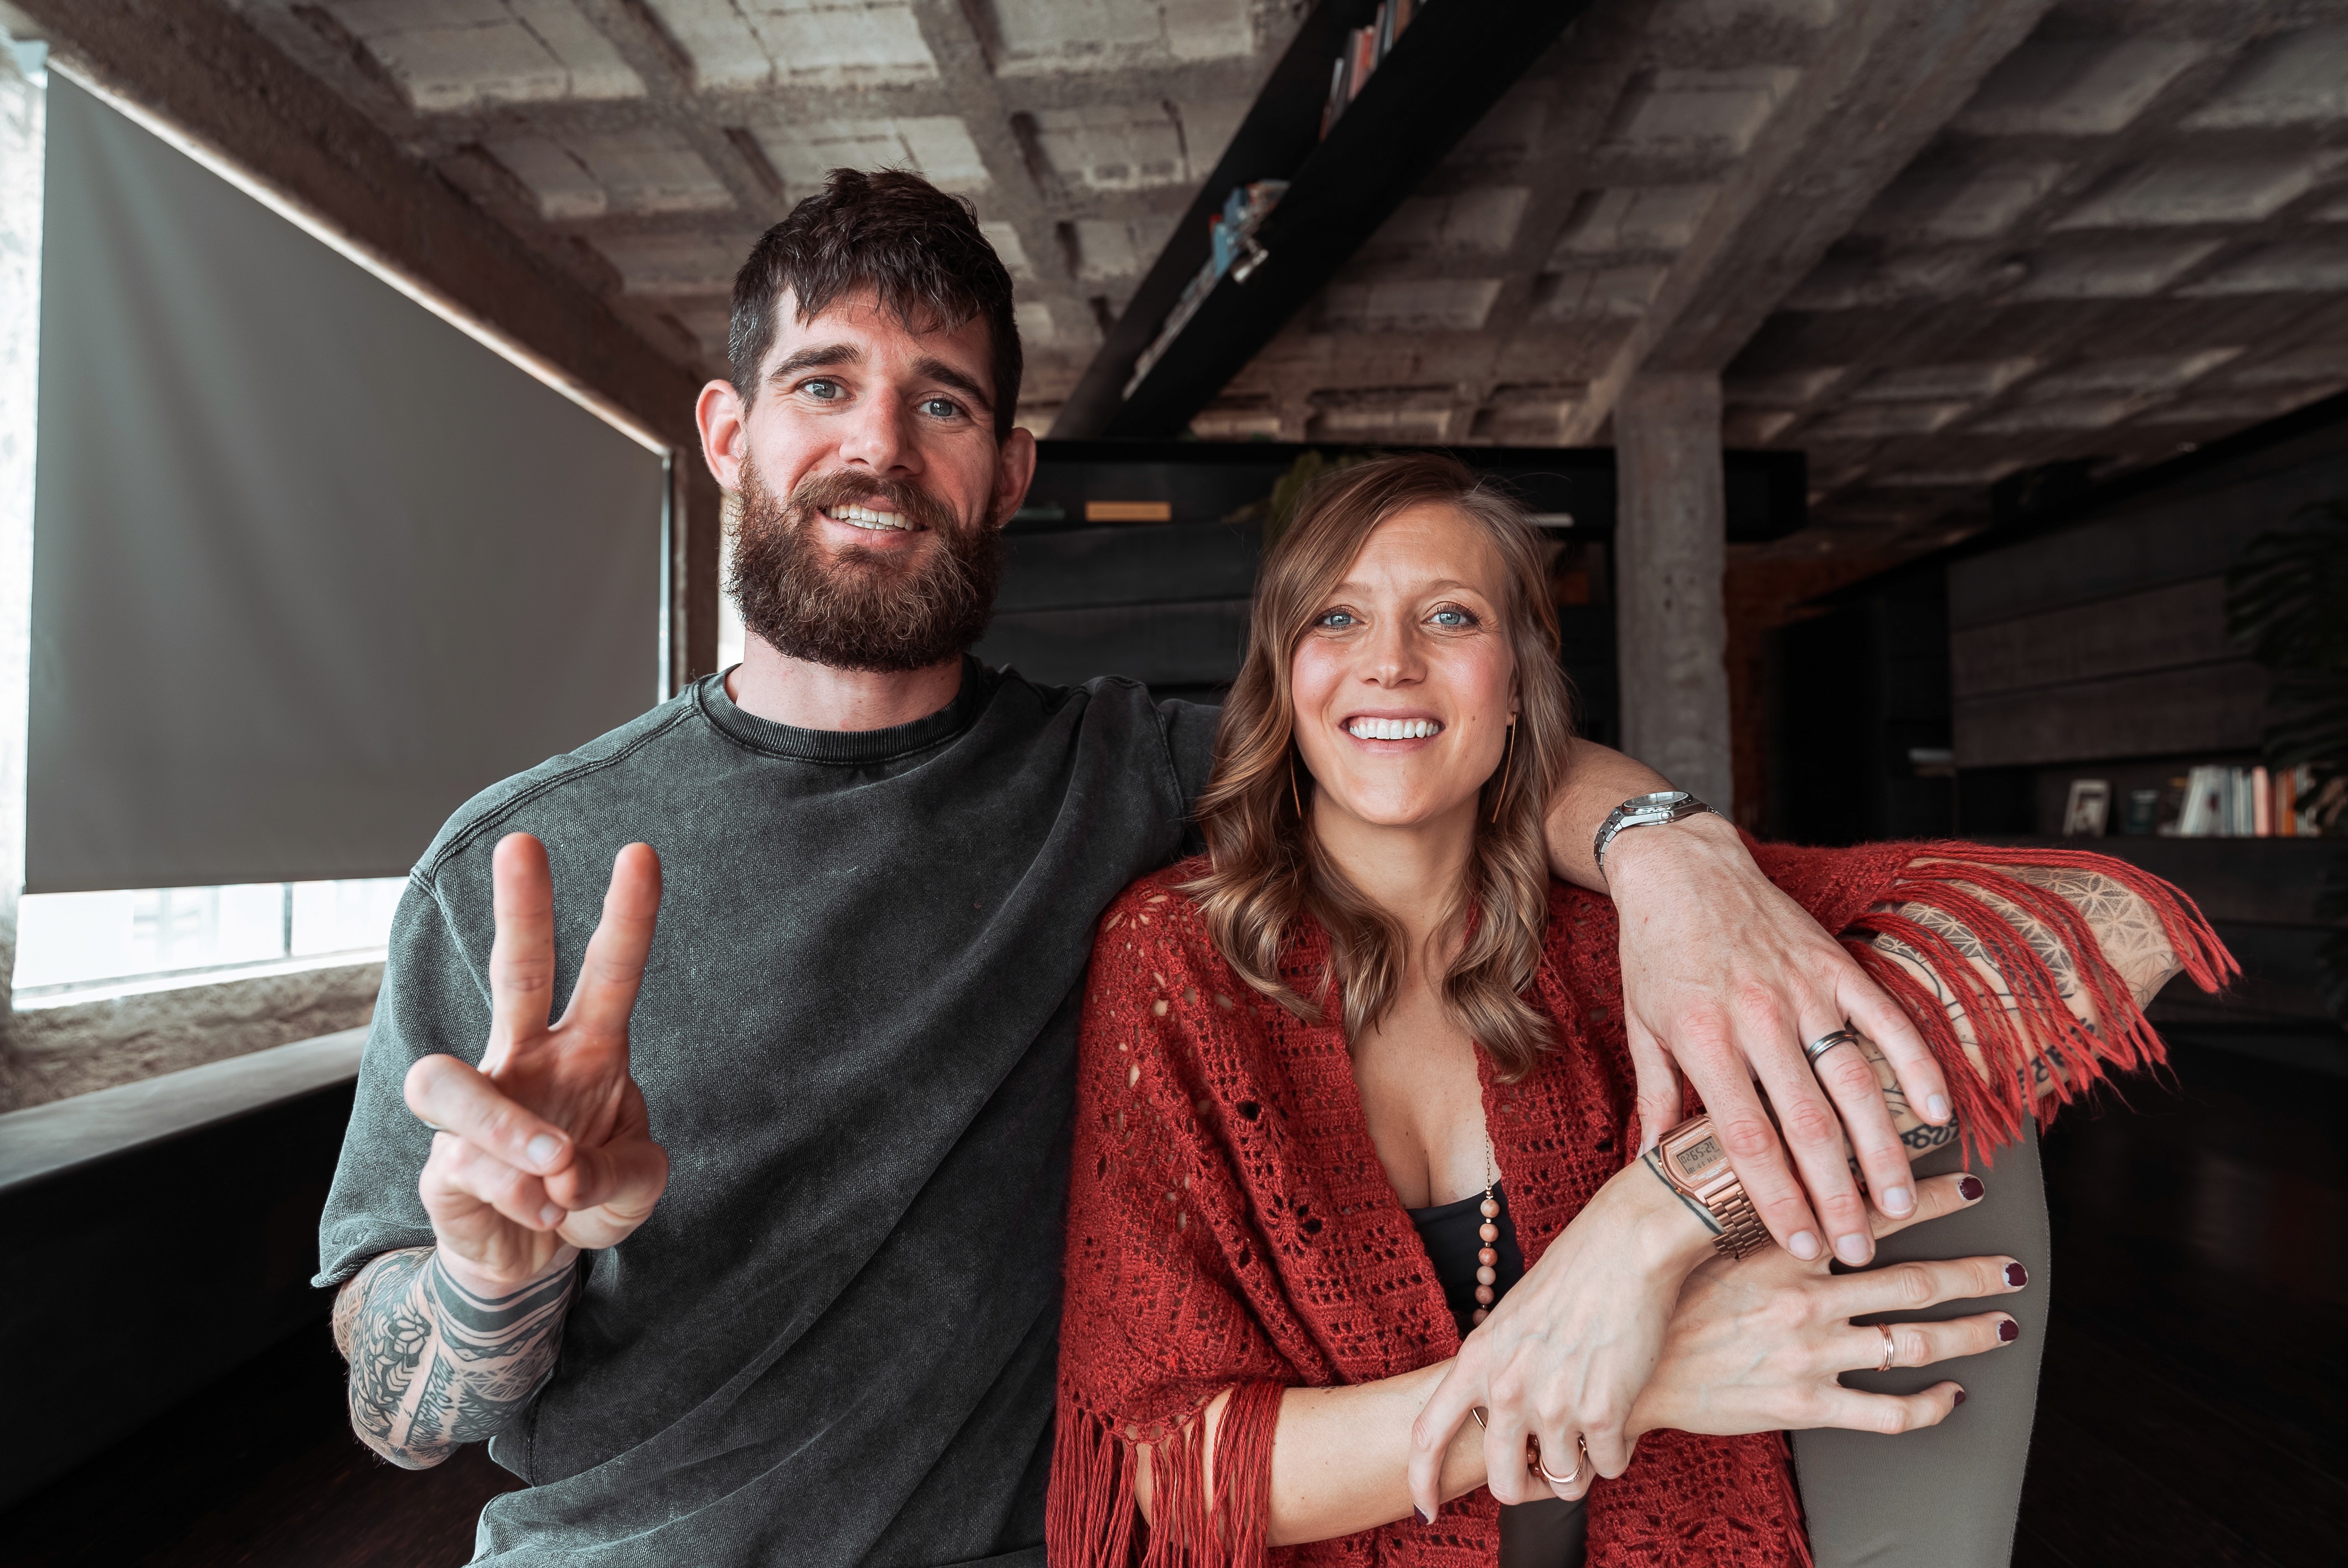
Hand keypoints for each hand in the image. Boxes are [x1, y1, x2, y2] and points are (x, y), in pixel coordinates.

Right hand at [403, 834, 669, 1295]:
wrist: (534, 1253)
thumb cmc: (587, 1193)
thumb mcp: (635, 1185)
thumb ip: (619, 1173)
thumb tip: (558, 1169)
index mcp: (588, 1050)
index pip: (607, 973)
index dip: (627, 918)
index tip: (641, 854)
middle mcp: (525, 1062)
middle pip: (514, 973)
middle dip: (519, 909)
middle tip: (522, 842)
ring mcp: (476, 1110)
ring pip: (451, 1080)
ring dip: (507, 1125)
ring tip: (557, 1165)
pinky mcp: (441, 1164)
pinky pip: (467, 1167)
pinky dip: (517, 1197)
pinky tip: (541, 1211)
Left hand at [1407, 1156, 1715, 1514]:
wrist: (1625, 1248)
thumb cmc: (1572, 1277)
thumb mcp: (1510, 1321)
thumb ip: (1496, 1370)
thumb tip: (1499, 1421)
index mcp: (1476, 1362)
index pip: (1428, 1436)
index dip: (1421, 1482)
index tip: (1426, 1511)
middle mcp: (1507, 1389)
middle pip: (1504, 1482)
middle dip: (1528, 1489)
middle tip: (1549, 1474)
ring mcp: (1555, 1404)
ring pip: (1565, 1482)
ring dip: (1581, 1469)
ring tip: (1594, 1433)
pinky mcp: (1605, 1412)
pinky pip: (1611, 1466)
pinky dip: (1619, 1452)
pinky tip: (1625, 1416)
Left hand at [1606, 813, 1951, 1266]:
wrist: (1682, 866)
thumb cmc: (1656, 952)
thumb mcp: (1642, 1026)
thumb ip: (1658, 1099)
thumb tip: (1655, 1168)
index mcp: (1704, 1040)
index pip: (1745, 1138)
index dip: (1775, 1197)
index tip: (1800, 1245)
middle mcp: (1758, 1019)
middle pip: (1807, 1125)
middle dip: (1836, 1195)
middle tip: (1858, 1249)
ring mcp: (1803, 990)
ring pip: (1854, 1083)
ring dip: (1882, 1149)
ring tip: (1899, 1204)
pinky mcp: (1837, 965)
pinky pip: (1885, 1021)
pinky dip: (1915, 1067)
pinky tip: (1937, 1115)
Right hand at [1629, 1171, 2022, 1439]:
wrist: (1625, 1371)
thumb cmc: (1657, 1293)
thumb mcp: (1693, 1226)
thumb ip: (1736, 1184)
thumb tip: (1760, 1133)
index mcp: (1784, 1246)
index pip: (1874, 1212)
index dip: (1928, 1198)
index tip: (1967, 1184)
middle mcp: (1808, 1297)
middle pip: (1916, 1283)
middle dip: (1974, 1273)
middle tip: (2013, 1268)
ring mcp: (1811, 1354)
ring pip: (1915, 1343)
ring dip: (1970, 1333)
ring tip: (2003, 1325)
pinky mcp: (1805, 1404)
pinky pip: (1886, 1411)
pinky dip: (1929, 1404)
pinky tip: (1952, 1396)